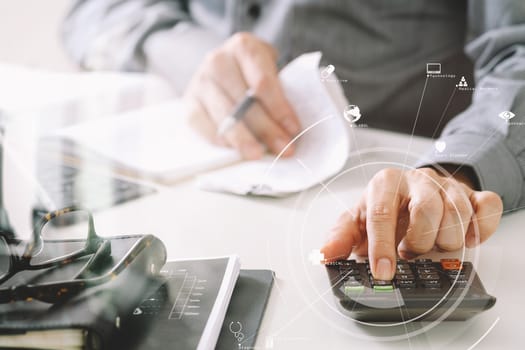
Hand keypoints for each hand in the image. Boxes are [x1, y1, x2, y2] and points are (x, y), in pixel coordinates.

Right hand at [183, 32, 300, 159]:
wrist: (223, 69)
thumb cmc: (253, 73)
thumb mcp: (270, 71)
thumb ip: (281, 92)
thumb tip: (290, 129)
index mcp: (244, 47)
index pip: (262, 82)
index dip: (279, 109)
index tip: (293, 129)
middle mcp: (218, 60)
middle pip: (245, 101)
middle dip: (267, 129)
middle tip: (284, 149)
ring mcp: (200, 81)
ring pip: (224, 115)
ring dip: (244, 139)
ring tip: (258, 154)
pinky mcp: (189, 102)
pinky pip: (201, 124)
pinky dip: (218, 138)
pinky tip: (233, 150)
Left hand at [321, 167, 502, 279]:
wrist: (414, 192)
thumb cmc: (385, 208)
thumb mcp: (358, 221)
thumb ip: (341, 238)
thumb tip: (323, 255)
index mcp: (385, 183)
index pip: (382, 213)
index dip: (382, 246)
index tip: (383, 272)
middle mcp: (417, 180)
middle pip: (426, 212)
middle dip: (418, 243)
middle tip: (411, 251)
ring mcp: (447, 185)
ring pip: (457, 215)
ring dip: (446, 241)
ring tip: (432, 243)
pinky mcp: (472, 194)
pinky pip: (487, 208)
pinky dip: (480, 229)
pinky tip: (465, 237)